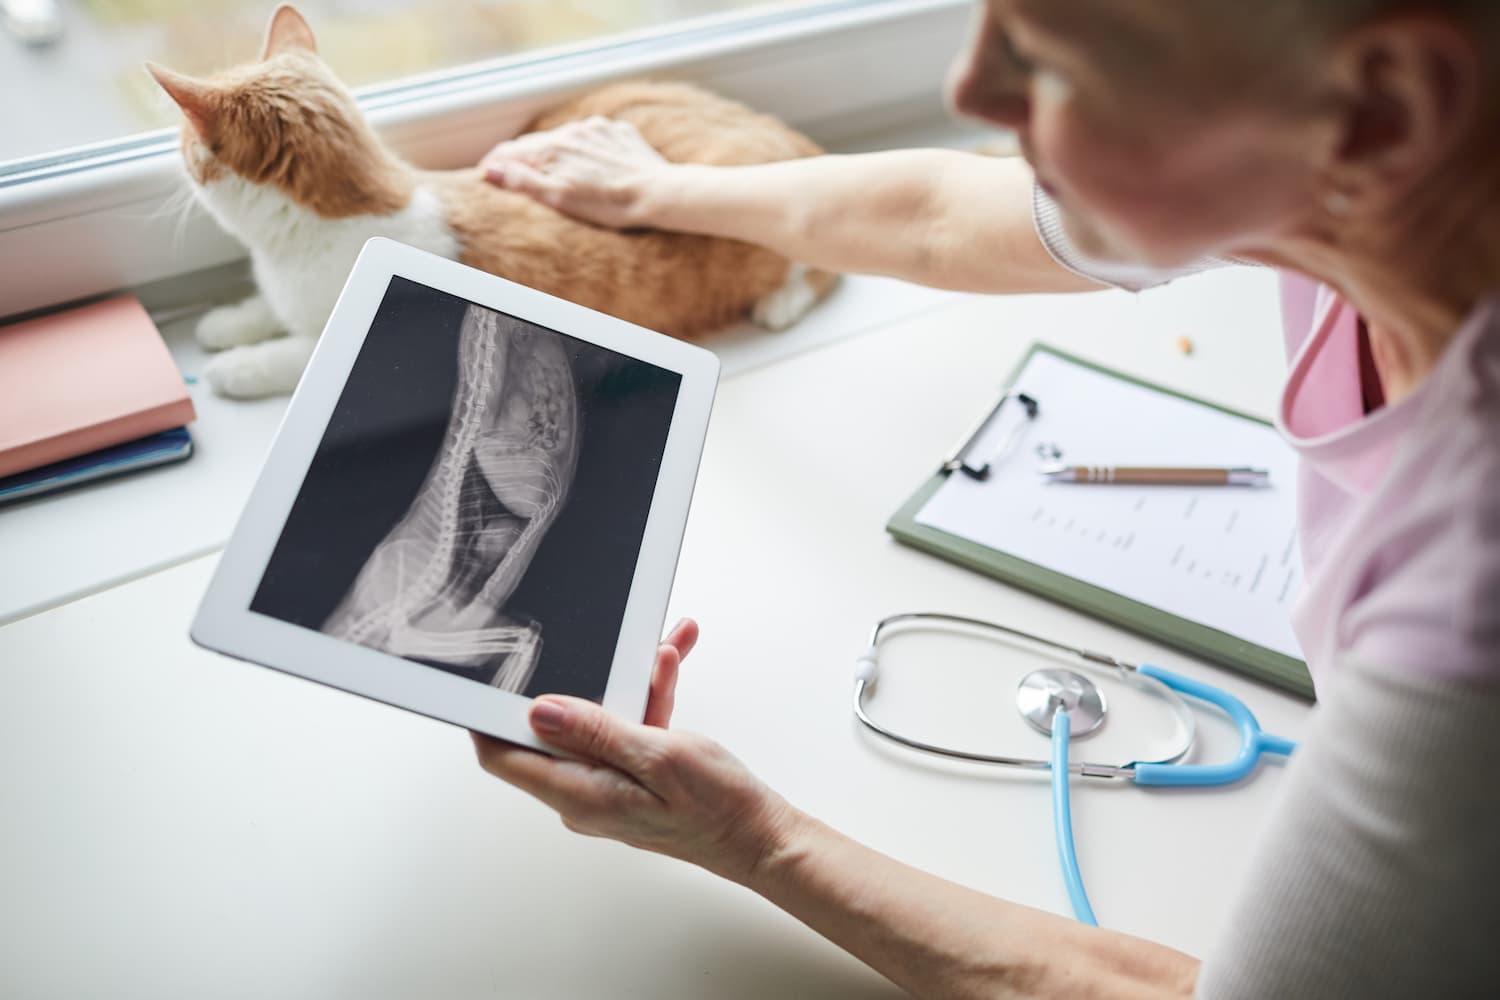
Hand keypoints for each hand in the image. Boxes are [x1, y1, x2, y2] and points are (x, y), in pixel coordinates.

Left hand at [472, 618, 794, 883]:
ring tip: (662, 649)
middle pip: (554, 728)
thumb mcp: (658, 755)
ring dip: (629, 681)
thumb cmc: (718, 808)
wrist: (762, 836)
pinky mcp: (631, 776)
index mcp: (580, 794)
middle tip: (599, 640)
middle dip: (580, 676)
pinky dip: (648, 697)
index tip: (485, 675)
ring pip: (599, 720)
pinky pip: (627, 729)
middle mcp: (584, 794)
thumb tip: (540, 712)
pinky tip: (670, 667)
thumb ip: (597, 730)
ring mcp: (608, 785)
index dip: (486, 716)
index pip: (503, 756)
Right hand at [480, 116, 672, 229]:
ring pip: (564, 138)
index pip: (510, 151)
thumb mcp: (560, 199)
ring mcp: (596, 128)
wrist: (658, 193)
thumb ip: (524, 181)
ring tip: (557, 173)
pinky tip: (592, 167)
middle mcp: (571, 131)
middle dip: (522, 158)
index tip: (486, 174)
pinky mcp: (617, 131)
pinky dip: (584, 149)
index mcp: (552, 148)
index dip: (495, 163)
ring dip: (554, 153)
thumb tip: (492, 170)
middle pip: (535, 143)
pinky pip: (591, 137)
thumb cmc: (610, 203)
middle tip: (515, 175)